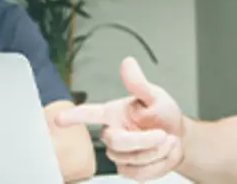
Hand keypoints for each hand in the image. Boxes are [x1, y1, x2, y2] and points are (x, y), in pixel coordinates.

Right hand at [55, 57, 183, 180]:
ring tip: (167, 141)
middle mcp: (112, 133)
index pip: (89, 114)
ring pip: (131, 160)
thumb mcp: (155, 96)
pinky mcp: (128, 169)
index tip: (58, 119)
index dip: (74, 116)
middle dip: (145, 141)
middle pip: (118, 142)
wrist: (178, 137)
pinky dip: (158, 165)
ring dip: (156, 152)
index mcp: (113, 113)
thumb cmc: (162, 113)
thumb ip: (139, 84)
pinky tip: (164, 154)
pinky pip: (139, 174)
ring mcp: (119, 154)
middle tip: (163, 134)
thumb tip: (127, 63)